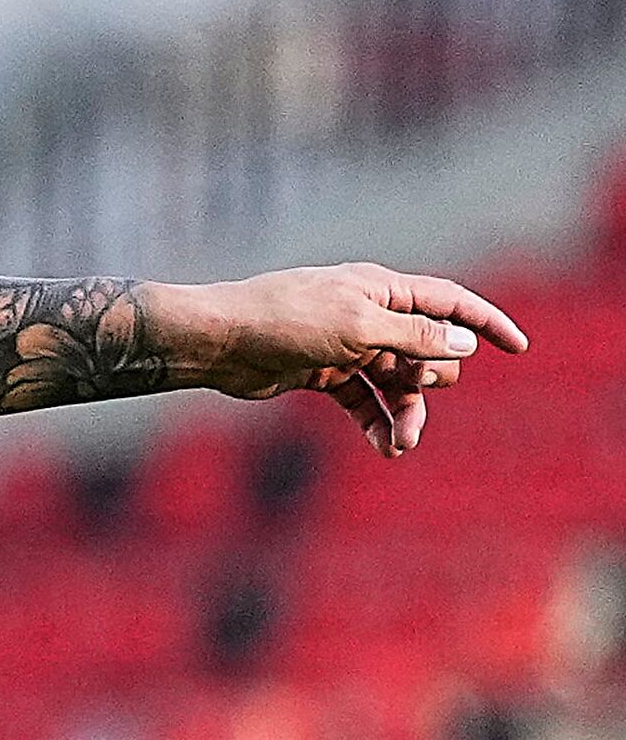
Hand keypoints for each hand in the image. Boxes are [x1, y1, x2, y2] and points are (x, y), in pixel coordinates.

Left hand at [184, 264, 525, 457]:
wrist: (220, 343)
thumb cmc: (284, 320)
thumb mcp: (357, 326)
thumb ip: (412, 336)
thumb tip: (464, 343)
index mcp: (382, 290)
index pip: (449, 303)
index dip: (486, 323)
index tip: (519, 347)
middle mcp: (370, 316)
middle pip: (427, 350)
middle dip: (430, 376)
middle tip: (409, 387)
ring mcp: (348, 347)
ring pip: (397, 383)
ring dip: (406, 413)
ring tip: (401, 445)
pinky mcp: (324, 375)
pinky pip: (364, 402)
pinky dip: (377, 423)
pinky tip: (385, 449)